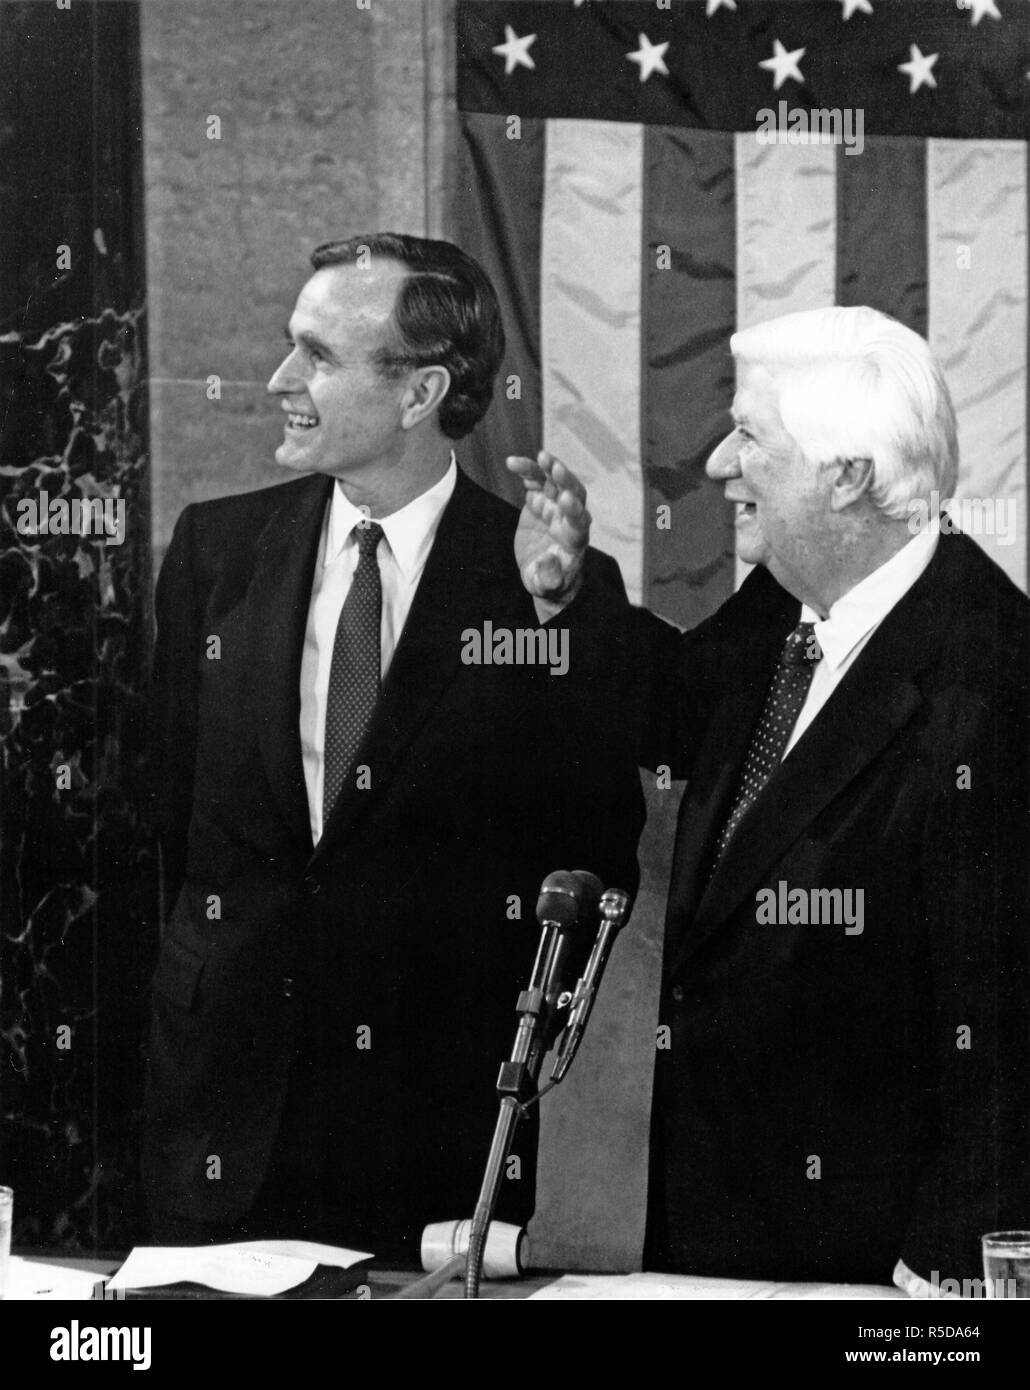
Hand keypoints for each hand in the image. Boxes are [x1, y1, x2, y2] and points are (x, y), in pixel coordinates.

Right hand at [507, 450, 590, 608]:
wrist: (542, 573)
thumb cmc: (548, 583)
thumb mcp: (546, 586)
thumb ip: (549, 577)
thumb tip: (547, 559)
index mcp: (575, 539)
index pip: (579, 521)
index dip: (574, 510)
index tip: (565, 500)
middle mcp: (568, 519)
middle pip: (574, 494)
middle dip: (567, 481)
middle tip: (556, 469)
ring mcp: (554, 507)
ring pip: (555, 482)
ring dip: (549, 468)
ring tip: (541, 456)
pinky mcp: (539, 501)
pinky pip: (535, 481)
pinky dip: (527, 470)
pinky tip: (512, 463)